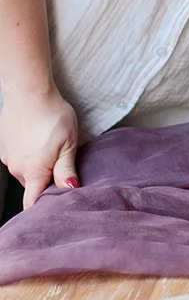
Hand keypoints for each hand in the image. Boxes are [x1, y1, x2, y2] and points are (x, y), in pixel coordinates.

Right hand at [0, 86, 79, 205]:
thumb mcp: (68, 143)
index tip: (53, 209)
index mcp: (34, 171)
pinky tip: (37, 139)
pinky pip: (18, 158)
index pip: (33, 203)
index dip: (42, 208)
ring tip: (50, 147)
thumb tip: (70, 190)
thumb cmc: (52, 115)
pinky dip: (28, 154)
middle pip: (33, 185)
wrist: (28, 91)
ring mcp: (7, 157)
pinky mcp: (3, 146)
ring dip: (37, 166)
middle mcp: (16, 168)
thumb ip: (66, 169)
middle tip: (63, 165)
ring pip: (25, 171)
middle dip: (47, 181)